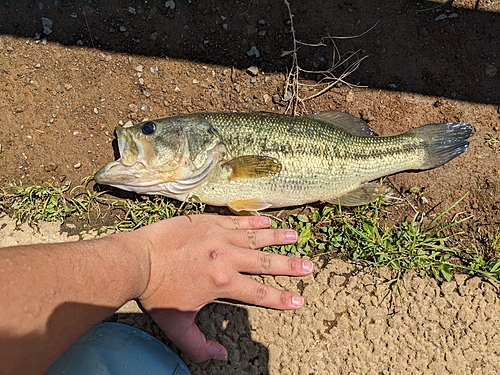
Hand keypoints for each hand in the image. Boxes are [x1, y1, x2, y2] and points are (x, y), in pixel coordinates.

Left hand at [135, 214, 312, 361]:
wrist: (137, 260)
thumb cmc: (155, 294)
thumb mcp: (177, 326)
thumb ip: (199, 344)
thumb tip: (220, 355)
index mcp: (222, 284)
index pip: (259, 294)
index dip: (281, 299)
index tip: (299, 300)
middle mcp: (226, 259)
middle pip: (265, 263)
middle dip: (290, 266)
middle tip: (309, 266)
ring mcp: (218, 237)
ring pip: (255, 238)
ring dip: (277, 238)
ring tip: (296, 236)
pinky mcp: (209, 222)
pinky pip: (237, 222)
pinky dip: (254, 222)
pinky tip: (268, 222)